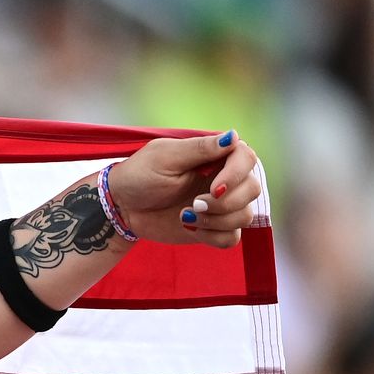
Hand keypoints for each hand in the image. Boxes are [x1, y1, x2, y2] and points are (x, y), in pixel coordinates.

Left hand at [107, 130, 261, 248]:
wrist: (122, 207)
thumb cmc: (139, 175)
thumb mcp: (165, 157)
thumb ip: (200, 148)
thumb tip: (234, 135)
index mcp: (214, 156)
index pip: (247, 158)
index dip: (236, 175)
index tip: (213, 189)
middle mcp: (223, 179)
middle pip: (252, 189)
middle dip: (225, 202)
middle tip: (195, 203)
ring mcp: (220, 205)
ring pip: (245, 215)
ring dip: (217, 220)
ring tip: (186, 215)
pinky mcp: (213, 227)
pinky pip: (232, 238)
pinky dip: (214, 236)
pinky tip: (191, 227)